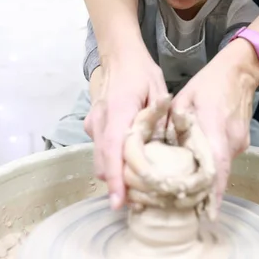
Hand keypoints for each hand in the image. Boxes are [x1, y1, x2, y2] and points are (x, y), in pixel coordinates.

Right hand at [84, 52, 167, 208]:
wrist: (118, 56)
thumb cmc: (141, 73)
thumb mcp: (158, 91)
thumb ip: (160, 118)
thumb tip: (166, 148)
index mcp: (118, 111)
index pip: (113, 150)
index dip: (115, 178)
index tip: (118, 201)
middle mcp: (100, 121)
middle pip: (103, 162)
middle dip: (117, 184)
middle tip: (139, 202)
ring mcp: (93, 125)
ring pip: (100, 159)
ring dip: (115, 175)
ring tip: (138, 188)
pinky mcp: (93, 127)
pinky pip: (101, 151)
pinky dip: (113, 162)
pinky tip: (130, 164)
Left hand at [171, 38, 258, 202]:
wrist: (240, 71)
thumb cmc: (209, 83)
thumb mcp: (183, 101)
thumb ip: (172, 127)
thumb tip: (159, 150)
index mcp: (215, 131)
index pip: (216, 170)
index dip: (213, 195)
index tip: (207, 216)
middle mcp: (231, 143)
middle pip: (217, 175)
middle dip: (201, 192)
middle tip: (182, 205)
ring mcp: (239, 143)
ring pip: (221, 167)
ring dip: (205, 178)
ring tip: (184, 186)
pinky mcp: (241, 141)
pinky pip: (225, 158)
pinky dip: (211, 164)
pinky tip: (196, 164)